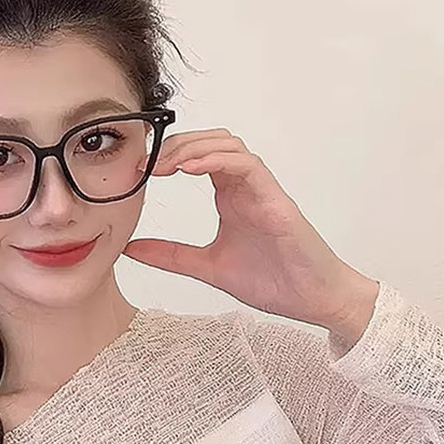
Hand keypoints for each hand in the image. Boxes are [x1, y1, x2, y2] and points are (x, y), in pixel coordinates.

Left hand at [124, 129, 379, 337]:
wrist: (313, 301)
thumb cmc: (273, 280)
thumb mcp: (206, 267)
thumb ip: (170, 256)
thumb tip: (131, 247)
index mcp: (230, 197)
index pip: (197, 157)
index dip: (168, 155)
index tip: (139, 170)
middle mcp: (245, 188)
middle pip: (210, 142)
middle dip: (176, 145)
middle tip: (147, 164)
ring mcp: (262, 191)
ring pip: (229, 146)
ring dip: (194, 147)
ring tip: (166, 164)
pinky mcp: (277, 201)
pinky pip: (248, 166)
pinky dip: (219, 160)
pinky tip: (192, 169)